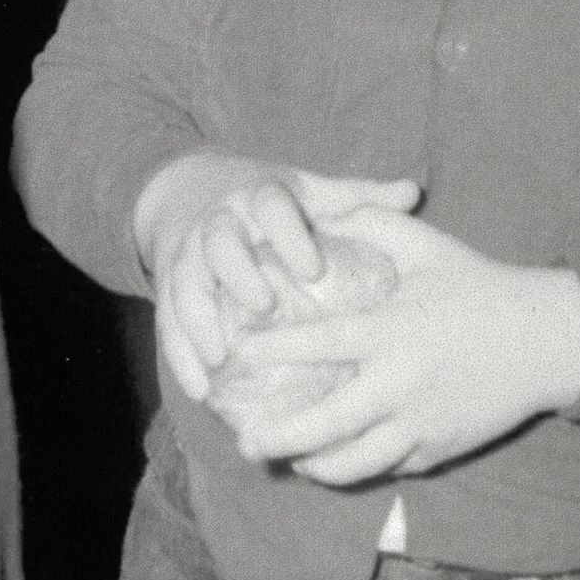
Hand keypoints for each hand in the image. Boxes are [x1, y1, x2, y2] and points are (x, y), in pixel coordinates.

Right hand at [135, 156, 419, 403]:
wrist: (189, 190)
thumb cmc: (267, 202)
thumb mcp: (307, 190)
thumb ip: (356, 197)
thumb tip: (412, 191)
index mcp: (257, 196)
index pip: (271, 206)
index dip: (289, 234)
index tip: (312, 268)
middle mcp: (218, 221)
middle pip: (219, 242)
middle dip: (237, 273)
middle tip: (263, 308)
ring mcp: (188, 253)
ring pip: (185, 284)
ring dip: (197, 323)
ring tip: (219, 361)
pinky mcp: (168, 285)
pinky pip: (167, 319)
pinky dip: (179, 355)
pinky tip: (199, 390)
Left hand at [201, 204, 579, 482]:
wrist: (544, 340)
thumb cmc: (478, 285)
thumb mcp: (423, 243)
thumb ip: (368, 221)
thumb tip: (319, 207)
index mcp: (391, 332)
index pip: (319, 345)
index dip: (273, 350)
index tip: (238, 354)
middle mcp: (400, 385)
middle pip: (328, 424)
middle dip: (281, 437)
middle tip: (243, 442)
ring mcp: (421, 425)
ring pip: (356, 462)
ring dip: (315, 465)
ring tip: (287, 458)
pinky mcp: (440, 450)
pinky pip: (389, 467)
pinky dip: (357, 467)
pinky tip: (335, 460)